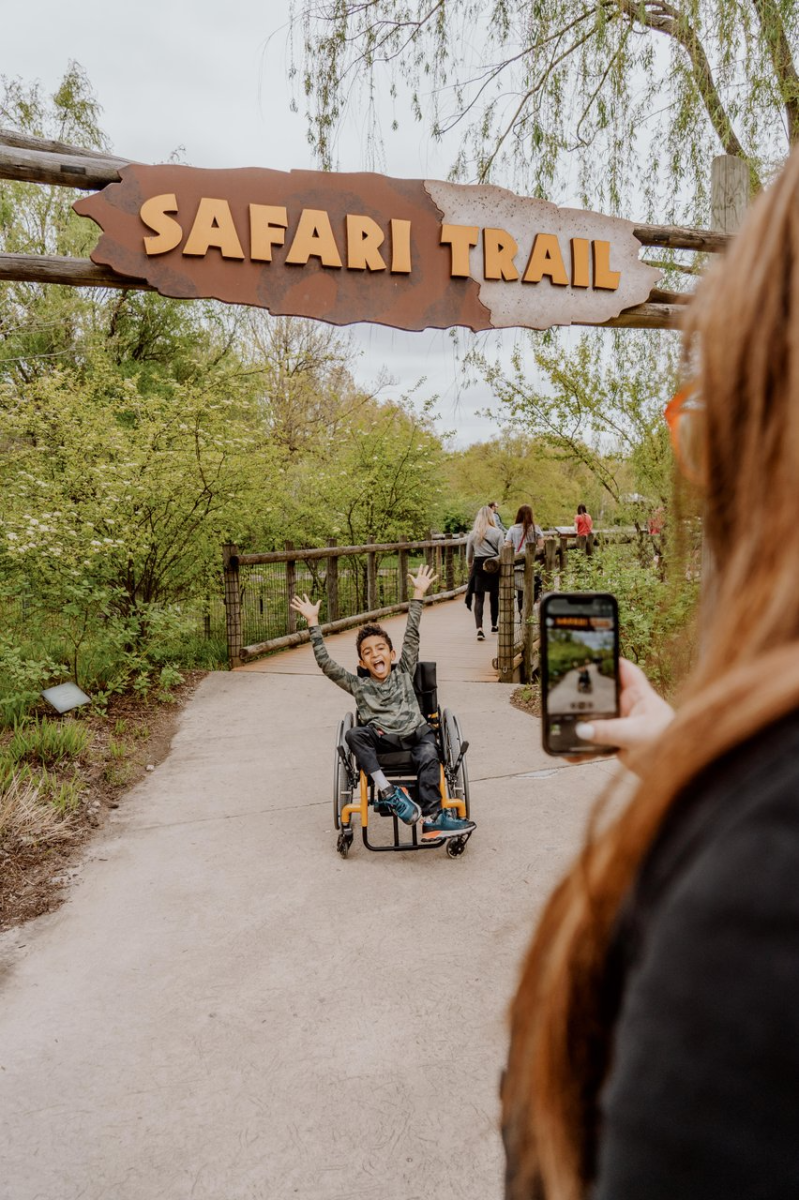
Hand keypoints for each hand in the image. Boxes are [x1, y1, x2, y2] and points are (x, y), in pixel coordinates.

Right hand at [289, 593, 321, 626]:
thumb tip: (321, 600)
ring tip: (292, 599)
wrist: (312, 617)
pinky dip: (293, 606)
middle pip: (301, 601)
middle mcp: (305, 605)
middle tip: (295, 596)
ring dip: (295, 601)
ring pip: (298, 604)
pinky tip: (291, 605)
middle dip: (298, 598)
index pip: (306, 599)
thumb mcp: (317, 607)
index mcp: (308, 604)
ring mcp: (302, 608)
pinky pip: (296, 608)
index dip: (305, 596)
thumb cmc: (315, 613)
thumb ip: (318, 603)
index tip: (304, 594)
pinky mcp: (301, 610)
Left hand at [409, 563, 437, 597]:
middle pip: (425, 572)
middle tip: (427, 565)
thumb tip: (408, 574)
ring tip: (432, 569)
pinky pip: (432, 579)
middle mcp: (423, 577)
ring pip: (428, 574)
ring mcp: (426, 579)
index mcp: (419, 576)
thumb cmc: (416, 586)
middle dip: (426, 569)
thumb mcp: (414, 581)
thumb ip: (412, 577)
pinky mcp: (428, 582)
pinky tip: (437, 575)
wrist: (419, 590)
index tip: (421, 564)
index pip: (420, 571)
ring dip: (430, 572)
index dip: (421, 567)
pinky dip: (435, 577)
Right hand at [569, 658, 674, 773]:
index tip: (588, 655)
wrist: (672, 772)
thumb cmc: (667, 745)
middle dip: (585, 694)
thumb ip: (608, 731)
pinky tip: (572, 752)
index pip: (623, 669)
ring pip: (596, 718)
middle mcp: (628, 707)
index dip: (608, 659)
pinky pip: (595, 740)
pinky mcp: (616, 741)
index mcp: (638, 695)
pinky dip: (584, 746)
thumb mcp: (635, 735)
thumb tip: (581, 729)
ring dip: (581, 723)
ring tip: (563, 725)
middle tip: (563, 692)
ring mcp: (621, 724)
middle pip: (603, 693)